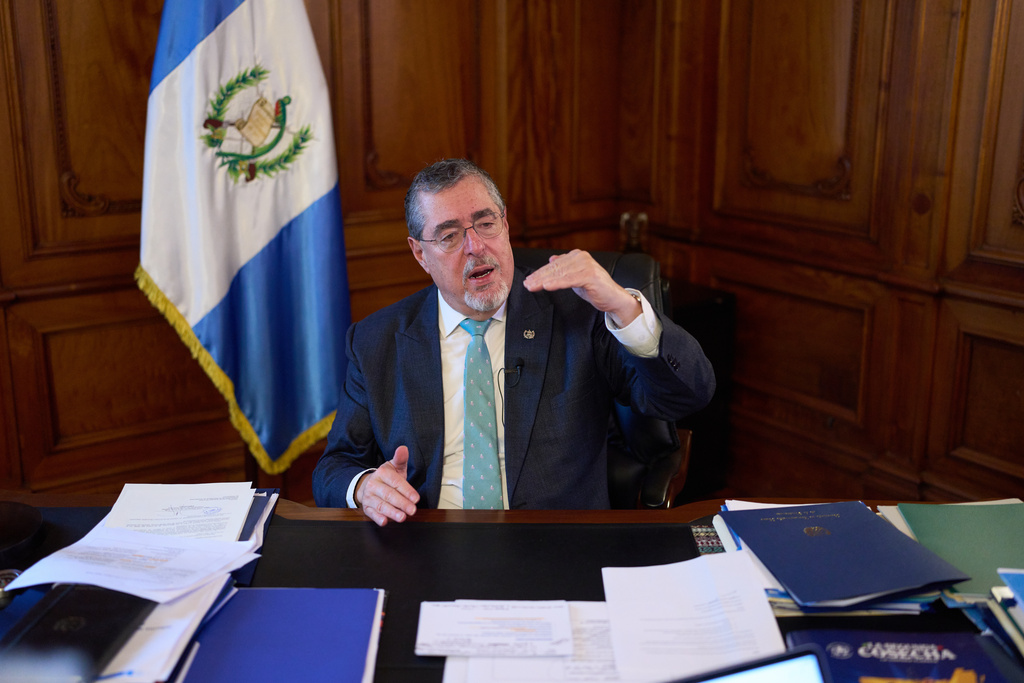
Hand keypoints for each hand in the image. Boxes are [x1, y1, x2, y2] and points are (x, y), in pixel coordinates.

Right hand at [354, 445, 419, 525]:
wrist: (367, 485)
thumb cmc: (386, 477)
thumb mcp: (394, 466)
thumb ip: (400, 459)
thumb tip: (403, 448)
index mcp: (382, 473)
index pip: (395, 482)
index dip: (406, 490)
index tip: (416, 498)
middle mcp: (373, 485)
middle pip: (389, 495)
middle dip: (402, 503)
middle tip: (412, 510)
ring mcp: (369, 497)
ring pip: (381, 505)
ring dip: (391, 512)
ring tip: (402, 517)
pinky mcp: (366, 508)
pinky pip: (371, 513)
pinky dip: (377, 518)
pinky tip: (385, 521)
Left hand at [522, 249, 641, 326]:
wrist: (613, 298)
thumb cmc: (595, 288)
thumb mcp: (576, 276)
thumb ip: (565, 267)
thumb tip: (551, 259)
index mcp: (577, 256)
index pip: (554, 265)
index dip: (540, 273)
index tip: (528, 280)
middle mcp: (581, 257)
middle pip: (555, 268)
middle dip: (539, 277)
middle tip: (526, 284)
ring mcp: (586, 265)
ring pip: (560, 274)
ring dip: (544, 281)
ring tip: (532, 286)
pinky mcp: (590, 275)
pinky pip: (569, 280)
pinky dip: (557, 283)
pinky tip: (546, 286)